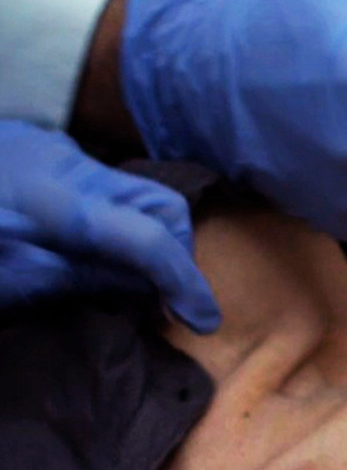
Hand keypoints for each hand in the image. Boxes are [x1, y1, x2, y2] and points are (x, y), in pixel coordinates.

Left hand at [0, 121, 219, 332]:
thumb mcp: (9, 283)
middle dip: (175, 252)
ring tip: (122, 275)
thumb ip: (81, 280)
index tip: (205, 321)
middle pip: (161, 204)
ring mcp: (53, 150)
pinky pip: (99, 185)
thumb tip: (146, 289)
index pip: (148, 239)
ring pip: (134, 193)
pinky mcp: (38, 149)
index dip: (184, 282)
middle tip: (159, 297)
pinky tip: (83, 242)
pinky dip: (110, 218)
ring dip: (143, 235)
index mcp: (56, 202)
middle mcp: (67, 164)